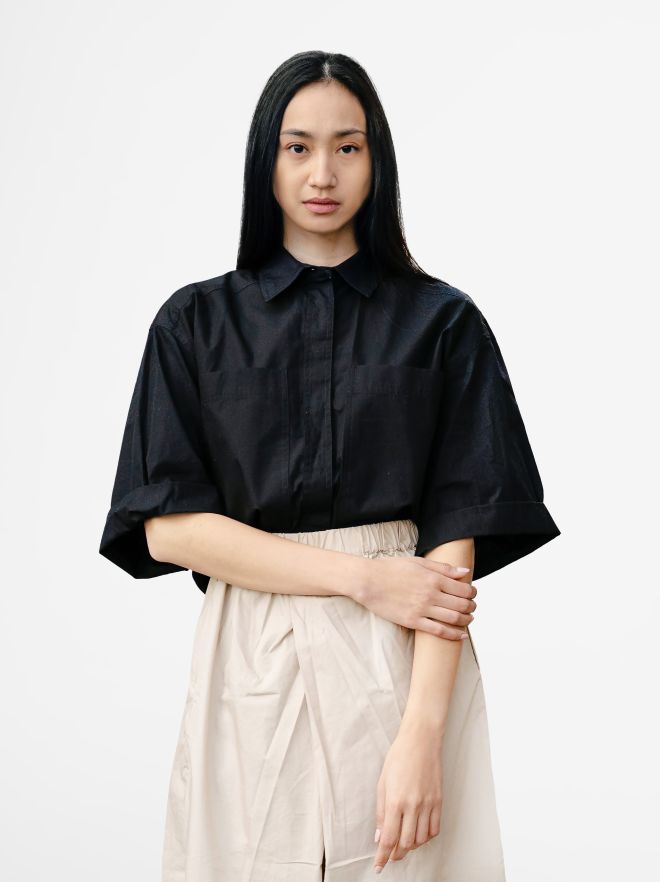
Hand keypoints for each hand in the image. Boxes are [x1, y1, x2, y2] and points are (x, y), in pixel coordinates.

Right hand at [354, 556, 476, 639]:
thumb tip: (464, 571)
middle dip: (472, 607)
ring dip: (466, 620)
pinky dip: (454, 634)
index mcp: (433, 578)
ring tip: (468, 619)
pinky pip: (438, 631)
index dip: (472, 592)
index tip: (472, 593)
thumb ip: (443, 568)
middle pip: (462, 604)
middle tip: (472, 607)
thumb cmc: (391, 569)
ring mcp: (422, 609)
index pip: (463, 588)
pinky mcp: (413, 621)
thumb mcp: (418, 562)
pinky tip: (461, 635)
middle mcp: (431, 594)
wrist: (368, 581)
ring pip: (454, 619)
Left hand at [372, 720, 442, 872]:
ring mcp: (428, 804)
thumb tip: (380, 836)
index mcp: (395, 801)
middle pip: (405, 844)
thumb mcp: (382, 783)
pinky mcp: (439, 802)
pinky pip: (434, 829)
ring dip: (410, 846)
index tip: (379, 866)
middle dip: (396, 854)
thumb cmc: (399, 757)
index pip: (389, 839)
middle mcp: (413, 806)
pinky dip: (426, 837)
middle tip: (390, 856)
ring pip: (420, 840)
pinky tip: (418, 834)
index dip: (383, 856)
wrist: (421, 741)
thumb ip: (381, 812)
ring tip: (403, 843)